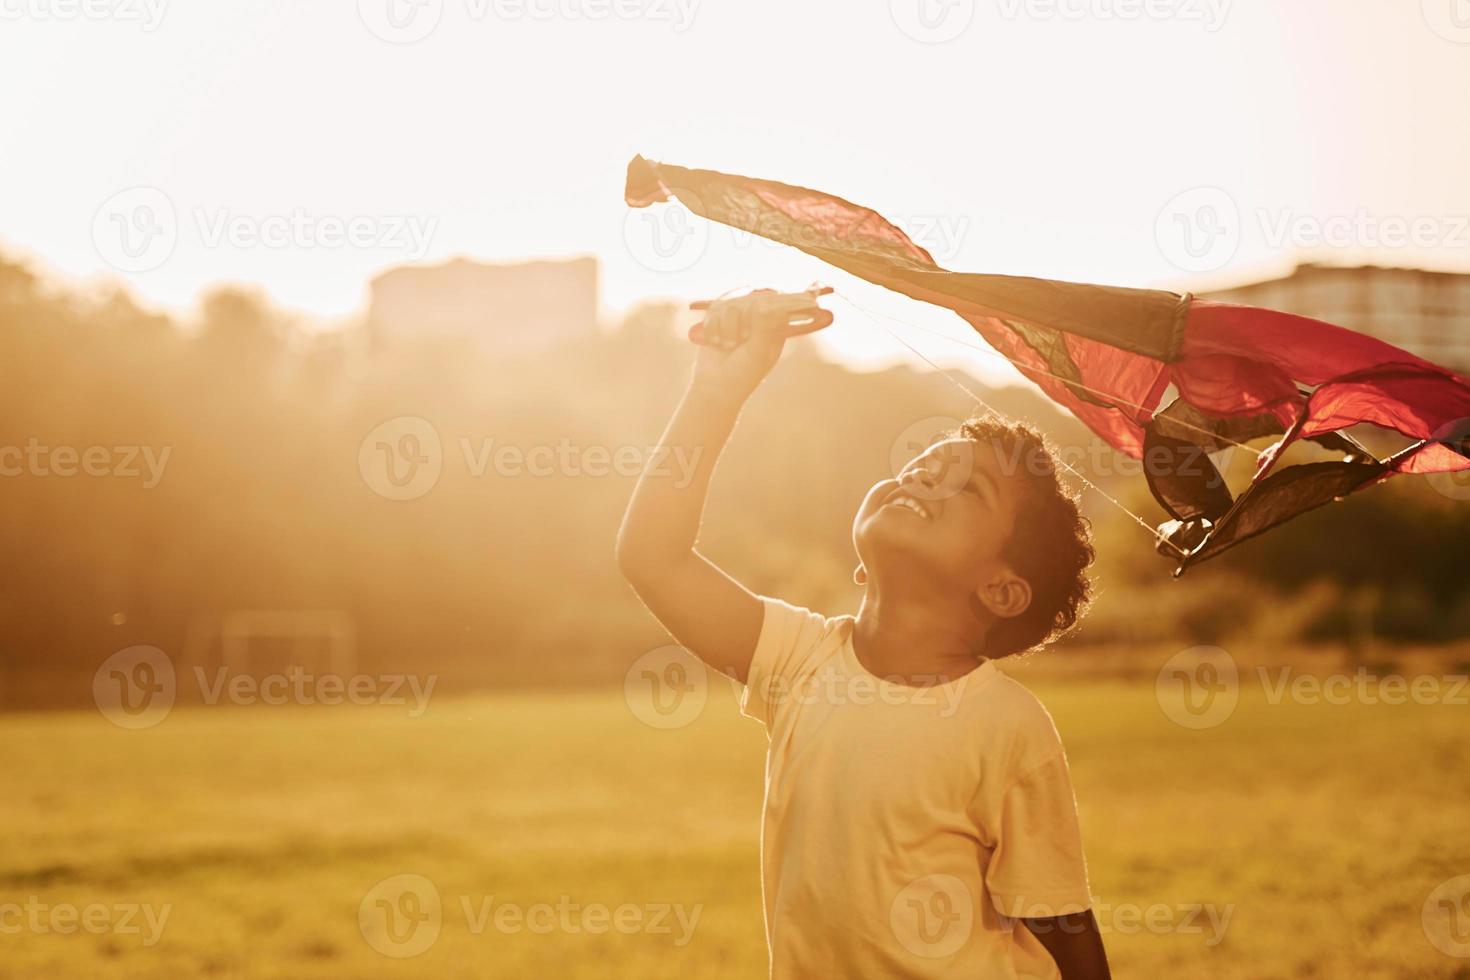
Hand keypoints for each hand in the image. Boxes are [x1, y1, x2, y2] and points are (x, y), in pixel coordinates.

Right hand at [688, 288, 833, 401]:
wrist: (714, 387)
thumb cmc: (742, 374)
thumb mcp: (758, 353)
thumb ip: (763, 328)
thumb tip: (764, 305)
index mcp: (775, 328)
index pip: (781, 304)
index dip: (781, 299)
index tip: (784, 299)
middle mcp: (757, 320)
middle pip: (753, 300)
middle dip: (745, 318)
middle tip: (743, 337)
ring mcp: (738, 318)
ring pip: (732, 305)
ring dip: (728, 327)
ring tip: (729, 345)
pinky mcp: (718, 319)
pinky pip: (716, 310)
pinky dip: (713, 327)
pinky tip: (715, 342)